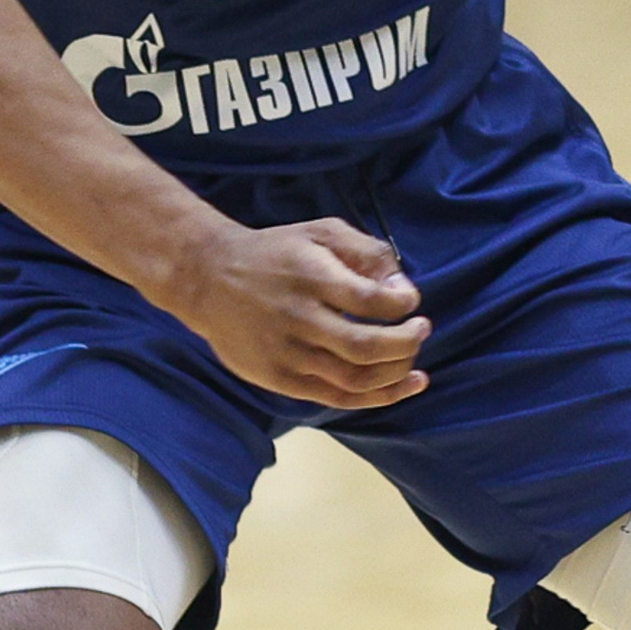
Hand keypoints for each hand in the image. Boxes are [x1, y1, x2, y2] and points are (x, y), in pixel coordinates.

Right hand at [178, 216, 428, 410]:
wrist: (208, 278)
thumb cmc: (275, 253)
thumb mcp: (321, 232)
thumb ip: (366, 252)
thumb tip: (402, 288)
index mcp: (310, 277)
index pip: (371, 300)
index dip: (402, 304)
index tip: (409, 300)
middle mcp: (298, 318)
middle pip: (367, 346)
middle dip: (407, 342)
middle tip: (422, 328)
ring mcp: (287, 353)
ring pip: (355, 379)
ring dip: (396, 374)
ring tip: (415, 362)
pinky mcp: (280, 378)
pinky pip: (337, 397)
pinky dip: (375, 397)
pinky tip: (400, 388)